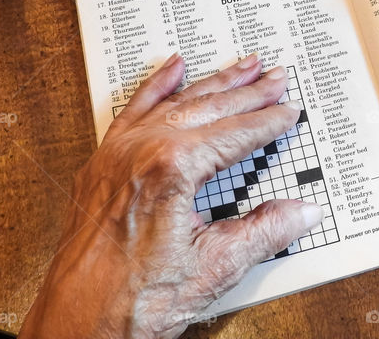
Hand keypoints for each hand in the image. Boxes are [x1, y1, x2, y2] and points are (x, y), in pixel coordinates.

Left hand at [19, 53, 323, 338]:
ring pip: (176, 103)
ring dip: (213, 83)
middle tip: (274, 76)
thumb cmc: (132, 302)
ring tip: (240, 65)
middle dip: (248, 92)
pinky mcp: (101, 165)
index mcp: (171, 168)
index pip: (235, 134)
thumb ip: (264, 232)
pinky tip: (173, 67)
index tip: (288, 112)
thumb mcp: (215, 267)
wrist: (76, 326)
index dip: (268, 122)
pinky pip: (132, 111)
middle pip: (209, 108)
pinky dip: (156, 86)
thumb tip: (301, 213)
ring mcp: (117, 154)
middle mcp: (141, 150)